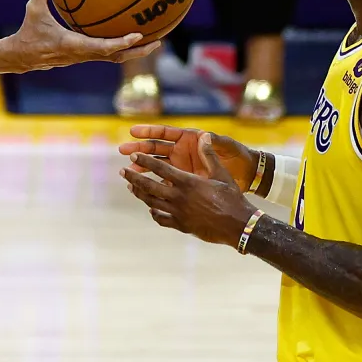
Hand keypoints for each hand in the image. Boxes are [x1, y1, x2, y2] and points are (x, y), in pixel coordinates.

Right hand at [0, 0, 159, 73]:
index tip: (137, 35)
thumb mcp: (32, 9)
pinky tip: (132, 37)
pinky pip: (108, 54)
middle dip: (138, 51)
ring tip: (154, 41)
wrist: (22, 57)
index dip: (121, 42)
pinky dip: (122, 48)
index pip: (102, 47)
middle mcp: (83, 54)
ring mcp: (85, 58)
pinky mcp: (84, 57)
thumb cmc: (29, 32)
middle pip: (117, 57)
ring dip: (134, 52)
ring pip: (115, 58)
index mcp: (73, 44)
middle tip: (158, 41)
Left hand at [120, 132, 255, 245]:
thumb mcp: (221, 174)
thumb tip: (204, 135)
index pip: (160, 168)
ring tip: (131, 188)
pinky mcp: (181, 225)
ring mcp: (178, 213)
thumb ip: (209, 155)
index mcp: (187, 182)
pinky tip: (151, 208)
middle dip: (134, 178)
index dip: (145, 161)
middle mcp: (179, 197)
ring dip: (140, 194)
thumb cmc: (232, 197)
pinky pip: (162, 218)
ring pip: (152, 203)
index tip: (133, 155)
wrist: (238, 225)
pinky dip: (154, 212)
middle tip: (123, 172)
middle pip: (149, 187)